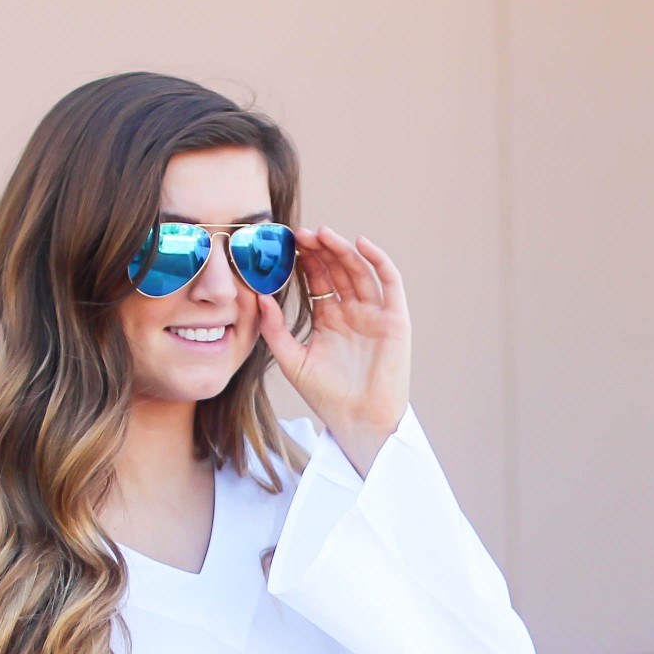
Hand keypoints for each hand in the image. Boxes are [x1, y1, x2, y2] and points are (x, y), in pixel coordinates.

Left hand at [257, 224, 409, 473]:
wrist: (357, 420)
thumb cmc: (325, 395)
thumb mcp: (291, 359)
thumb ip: (274, 329)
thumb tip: (258, 296)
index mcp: (329, 319)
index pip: (317, 280)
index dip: (304, 261)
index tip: (286, 243)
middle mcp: (352, 312)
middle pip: (337, 270)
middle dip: (321, 250)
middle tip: (301, 233)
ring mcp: (375, 314)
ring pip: (359, 272)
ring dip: (343, 251)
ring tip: (323, 234)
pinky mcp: (395, 319)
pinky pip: (390, 284)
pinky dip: (379, 261)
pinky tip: (361, 244)